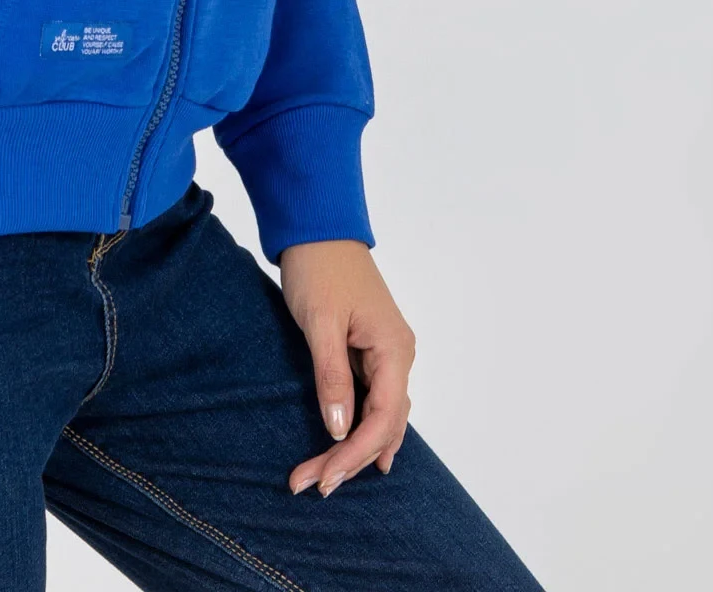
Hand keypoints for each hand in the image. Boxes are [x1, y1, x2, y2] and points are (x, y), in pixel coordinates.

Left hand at [278, 239, 414, 495]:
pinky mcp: (372, 348)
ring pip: (382, 415)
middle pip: (385, 424)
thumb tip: (340, 429)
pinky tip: (359, 452)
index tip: (323, 478)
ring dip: (355, 448)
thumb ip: (331, 376)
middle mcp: (400, 354)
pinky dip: (364, 427)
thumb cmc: (319, 268)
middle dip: (351, 459)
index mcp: (395, 349)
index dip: (355, 454)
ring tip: (325, 477)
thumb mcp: (320, 322)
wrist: (318, 227)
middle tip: (312, 485)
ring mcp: (388, 352)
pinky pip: (376, 399)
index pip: (383, 418)